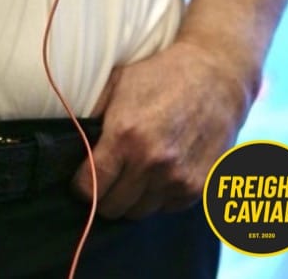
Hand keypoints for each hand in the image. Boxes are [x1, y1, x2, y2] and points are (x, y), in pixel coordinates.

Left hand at [72, 39, 254, 218]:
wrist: (215, 77)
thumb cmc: (161, 75)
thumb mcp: (119, 82)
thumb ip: (93, 112)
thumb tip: (72, 137)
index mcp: (126, 136)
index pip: (91, 186)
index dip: (80, 188)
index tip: (79, 182)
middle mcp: (152, 162)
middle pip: (114, 207)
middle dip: (103, 196)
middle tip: (104, 181)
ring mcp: (178, 178)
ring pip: (140, 212)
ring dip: (132, 198)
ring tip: (132, 175)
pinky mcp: (200, 187)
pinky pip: (167, 207)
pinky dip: (158, 197)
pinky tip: (157, 174)